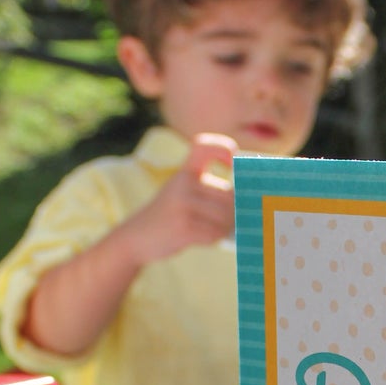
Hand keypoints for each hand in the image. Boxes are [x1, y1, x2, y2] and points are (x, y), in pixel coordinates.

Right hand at [127, 133, 236, 261]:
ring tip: (211, 230)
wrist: (136, 238)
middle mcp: (183, 182)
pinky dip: (214, 239)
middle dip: (233, 211)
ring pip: (226, 216)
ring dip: (225, 228)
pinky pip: (216, 233)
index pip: (204, 145)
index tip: (231, 166)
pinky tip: (203, 238)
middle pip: (229, 194)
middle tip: (224, 220)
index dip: (224, 149)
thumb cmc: (169, 215)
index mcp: (185, 171)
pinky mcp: (184, 226)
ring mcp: (183, 204)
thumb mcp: (182, 191)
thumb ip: (209, 189)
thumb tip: (249, 199)